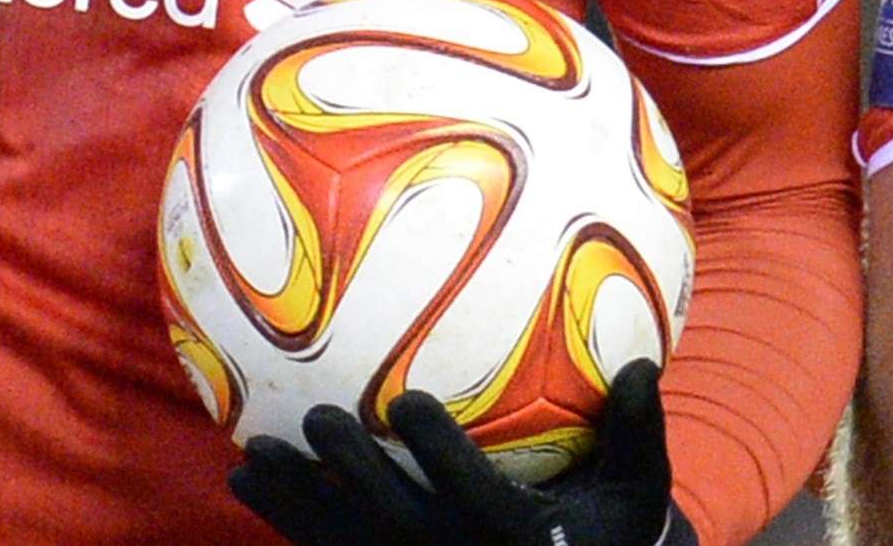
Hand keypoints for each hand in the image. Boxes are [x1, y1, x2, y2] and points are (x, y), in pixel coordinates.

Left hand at [229, 358, 697, 545]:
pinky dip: (288, 523)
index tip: (406, 401)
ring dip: (295, 503)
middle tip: (317, 418)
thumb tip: (646, 364)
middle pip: (396, 523)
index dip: (438, 454)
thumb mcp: (638, 489)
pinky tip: (246, 482)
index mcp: (517, 537)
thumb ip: (637, 430)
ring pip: (348, 545)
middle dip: (354, 474)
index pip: (472, 496)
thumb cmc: (610, 530)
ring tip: (249, 457)